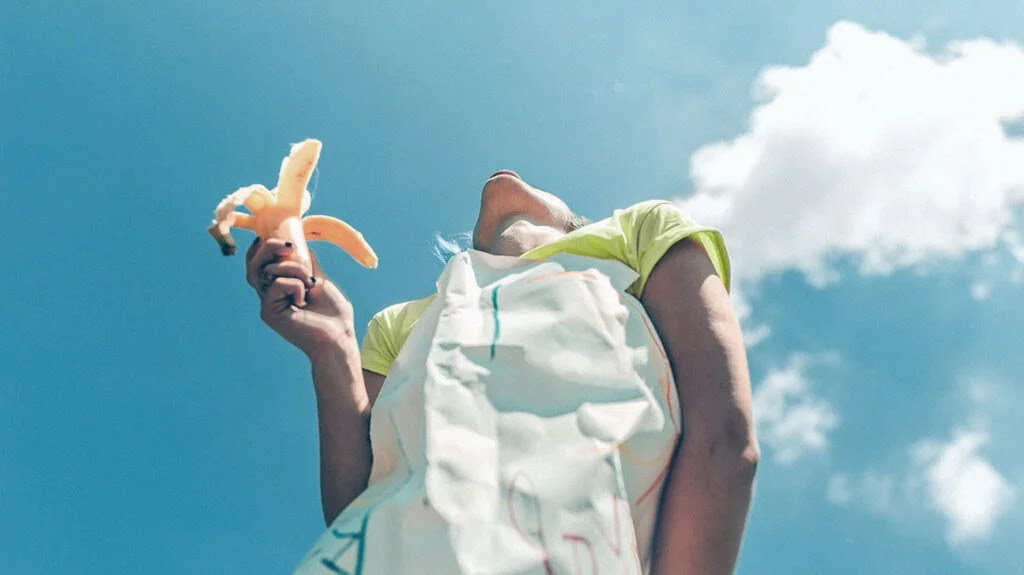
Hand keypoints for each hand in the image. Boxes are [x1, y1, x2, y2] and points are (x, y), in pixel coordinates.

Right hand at [245, 238, 355, 357]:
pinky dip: (296, 285)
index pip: (258, 265)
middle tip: (289, 247)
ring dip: (294, 269)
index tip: (273, 238)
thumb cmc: (333, 314)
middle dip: (269, 248)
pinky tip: (305, 299)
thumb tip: (301, 247)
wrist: (338, 336)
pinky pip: (277, 284)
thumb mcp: (319, 281)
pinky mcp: (268, 312)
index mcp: (279, 290)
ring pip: (268, 271)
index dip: (260, 250)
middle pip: (254, 266)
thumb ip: (307, 265)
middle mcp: (269, 297)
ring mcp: (267, 304)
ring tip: (310, 282)